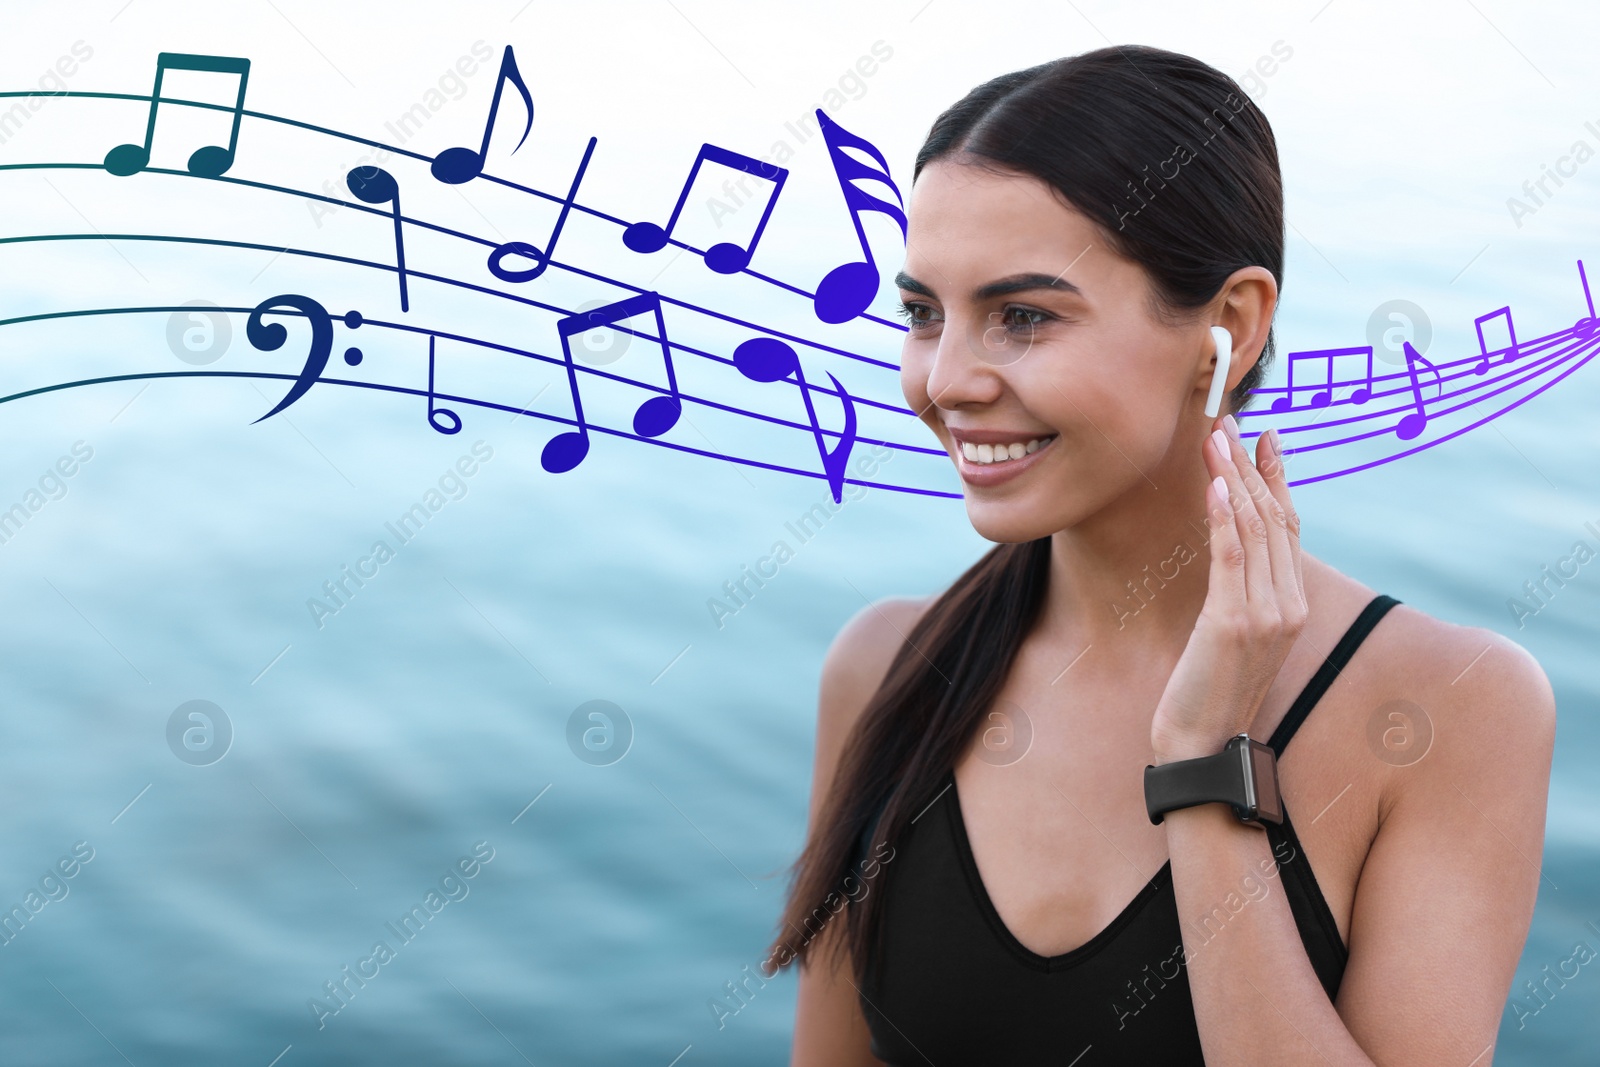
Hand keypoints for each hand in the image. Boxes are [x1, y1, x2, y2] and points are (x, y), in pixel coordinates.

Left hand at [1149, 413, 1306, 763]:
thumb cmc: (1211, 690)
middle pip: (1275, 518)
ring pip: (1256, 530)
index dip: (1278, 479)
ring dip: (1235, 478)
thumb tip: (1235, 553)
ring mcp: (1267, 615)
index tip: (1265, 438)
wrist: (1203, 744)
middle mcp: (1288, 605)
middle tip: (1230, 421)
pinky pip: (1233, 559)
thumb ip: (1244, 595)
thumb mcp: (1235, 636)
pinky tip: (1217, 486)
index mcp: (1293, 605)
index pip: (1290, 527)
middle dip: (1251, 465)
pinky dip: (1226, 519)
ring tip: (1217, 437)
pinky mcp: (1235, 623)